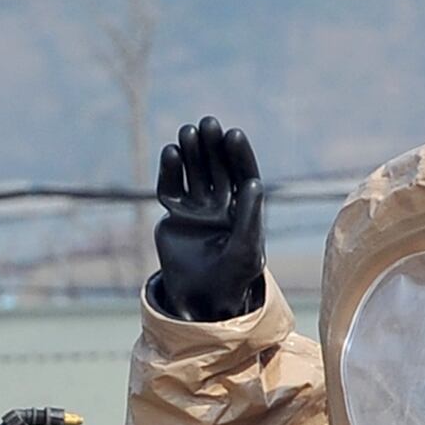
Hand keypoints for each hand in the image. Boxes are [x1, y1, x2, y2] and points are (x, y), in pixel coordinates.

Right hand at [152, 116, 265, 323]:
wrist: (199, 301)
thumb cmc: (231, 280)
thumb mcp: (246, 251)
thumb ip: (251, 218)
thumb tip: (254, 183)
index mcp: (244, 210)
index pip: (243, 174)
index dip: (238, 154)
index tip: (233, 134)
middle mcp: (221, 205)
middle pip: (218, 168)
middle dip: (213, 147)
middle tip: (208, 124)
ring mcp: (197, 209)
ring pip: (194, 173)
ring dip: (192, 152)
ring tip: (187, 131)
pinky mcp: (174, 215)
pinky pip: (172, 188)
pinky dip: (170, 170)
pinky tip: (170, 152)